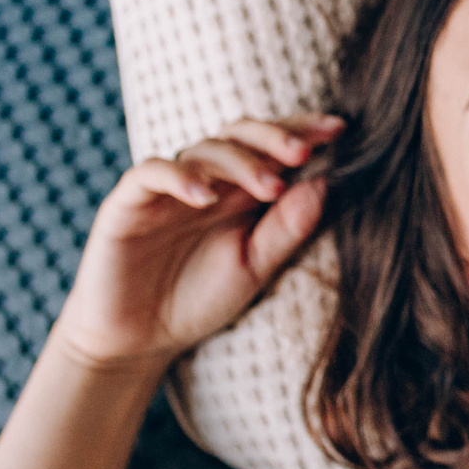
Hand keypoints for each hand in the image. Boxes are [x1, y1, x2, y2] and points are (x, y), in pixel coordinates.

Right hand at [48, 116, 340, 376]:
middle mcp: (206, 181)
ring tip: (271, 187)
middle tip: (305, 152)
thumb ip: (288, 228)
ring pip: (203, 150)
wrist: (138, 340)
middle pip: (240, 135)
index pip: (272, 147)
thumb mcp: (256, 267)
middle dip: (275, 137)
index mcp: (240, 192)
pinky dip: (179, 178)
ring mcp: (166, 189)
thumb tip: (326, 184)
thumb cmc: (200, 299)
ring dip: (240, 163)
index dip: (303, 131)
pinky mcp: (128, 203)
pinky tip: (205, 197)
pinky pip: (151, 174)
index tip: (340, 129)